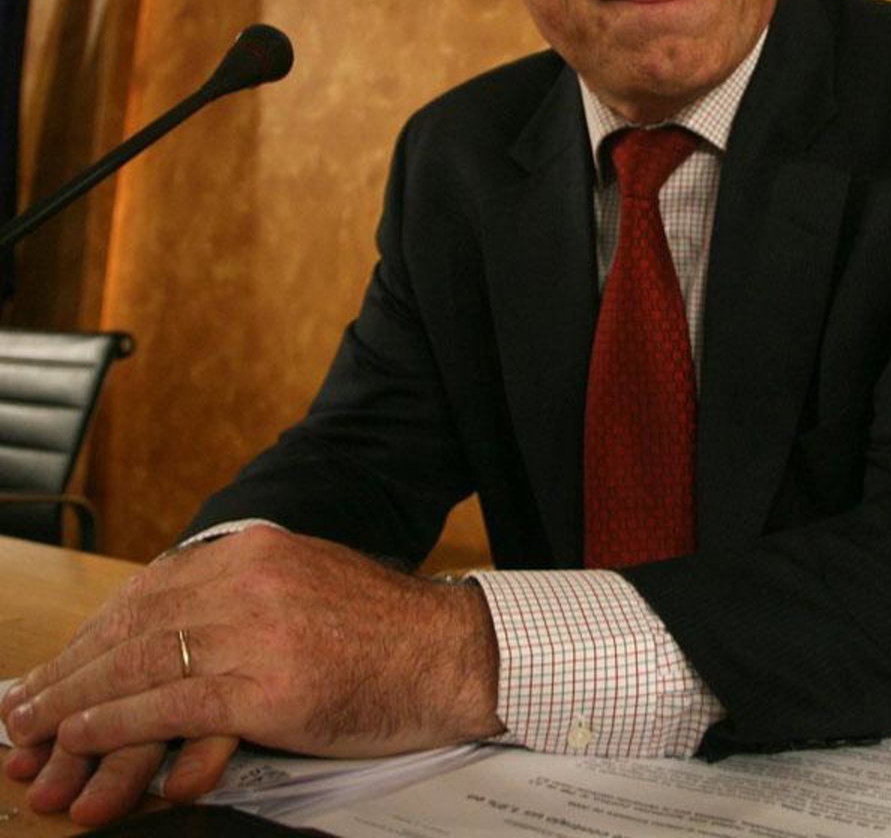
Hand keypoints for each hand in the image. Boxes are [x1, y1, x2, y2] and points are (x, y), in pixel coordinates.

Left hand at [1, 527, 501, 821]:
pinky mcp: (267, 685)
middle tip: (22, 704)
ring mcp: (258, 630)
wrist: (451, 653)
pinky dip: (114, 724)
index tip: (60, 663)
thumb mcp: (311, 586)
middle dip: (71, 669)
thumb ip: (250, 598)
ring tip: (31, 729)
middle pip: (136, 623)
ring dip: (74, 700)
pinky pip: (170, 704)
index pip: (152, 588)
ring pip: (141, 664)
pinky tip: (81, 738)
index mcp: (260, 549)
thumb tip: (186, 634)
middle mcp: (252, 578)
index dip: (95, 631)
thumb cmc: (387, 631)